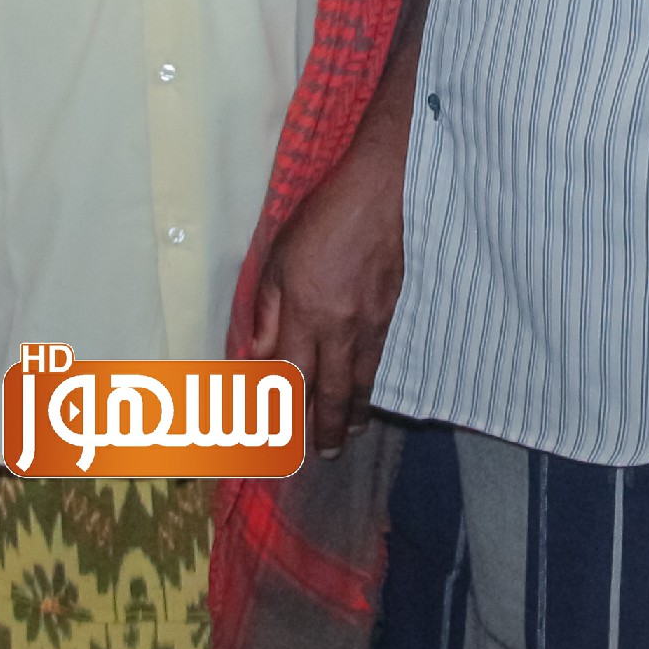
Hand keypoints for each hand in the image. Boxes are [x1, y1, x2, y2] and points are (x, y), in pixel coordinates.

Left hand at [250, 139, 404, 458]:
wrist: (381, 194)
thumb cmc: (321, 217)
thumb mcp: (278, 257)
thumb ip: (267, 309)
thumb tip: (256, 354)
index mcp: (306, 314)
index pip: (291, 378)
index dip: (283, 411)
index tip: (276, 435)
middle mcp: (341, 328)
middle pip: (333, 392)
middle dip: (327, 428)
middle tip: (324, 454)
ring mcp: (372, 323)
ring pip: (362, 382)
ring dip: (355, 414)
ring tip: (349, 434)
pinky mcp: (392, 312)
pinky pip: (379, 360)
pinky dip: (372, 384)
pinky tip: (368, 390)